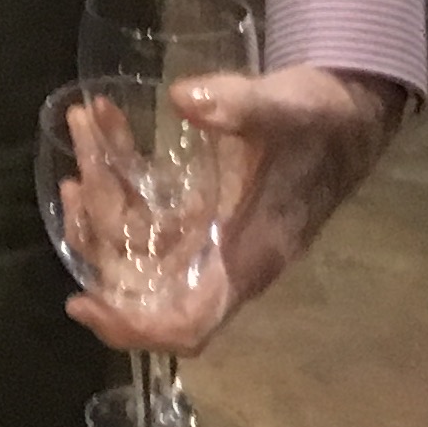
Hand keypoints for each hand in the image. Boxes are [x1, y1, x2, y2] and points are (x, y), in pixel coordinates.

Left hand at [62, 66, 408, 355]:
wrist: (347, 112)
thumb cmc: (322, 121)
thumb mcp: (287, 107)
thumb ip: (240, 105)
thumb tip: (185, 99)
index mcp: (248, 258)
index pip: (188, 324)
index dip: (134, 327)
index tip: (83, 303)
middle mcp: (224, 260)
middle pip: (143, 281)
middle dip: (99, 232)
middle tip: (80, 170)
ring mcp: (210, 238)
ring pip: (138, 244)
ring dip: (101, 200)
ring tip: (82, 137)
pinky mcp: (203, 212)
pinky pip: (147, 215)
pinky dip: (117, 183)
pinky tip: (101, 141)